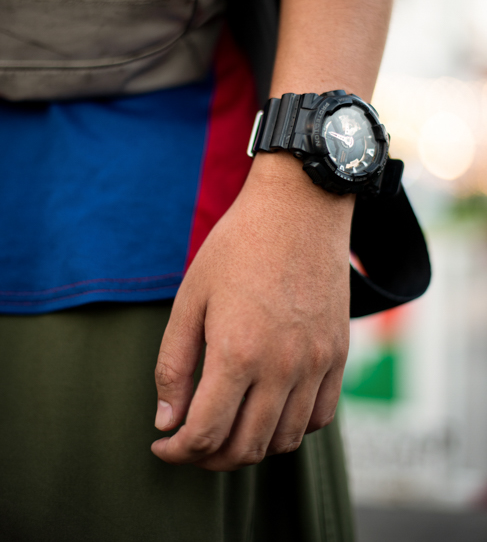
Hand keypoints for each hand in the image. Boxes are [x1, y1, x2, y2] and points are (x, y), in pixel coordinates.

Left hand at [151, 153, 352, 471]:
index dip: (177, 451)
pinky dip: (291, 429)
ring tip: (227, 429)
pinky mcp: (338, 354)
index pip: (205, 434)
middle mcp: (282, 367)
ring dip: (250, 448)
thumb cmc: (237, 247)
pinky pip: (319, 417)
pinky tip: (269, 411)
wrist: (298, 208)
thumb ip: (174, 364)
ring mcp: (316, 363)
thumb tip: (166, 421)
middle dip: (208, 458)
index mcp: (237, 353)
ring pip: (284, 440)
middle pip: (245, 448)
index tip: (162, 444)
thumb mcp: (191, 298)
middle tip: (189, 442)